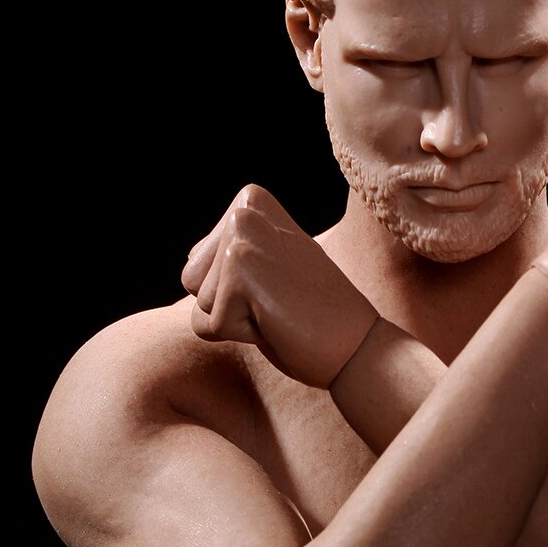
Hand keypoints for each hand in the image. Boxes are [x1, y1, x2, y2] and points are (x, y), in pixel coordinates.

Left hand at [181, 184, 378, 387]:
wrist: (358, 345)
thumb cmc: (314, 314)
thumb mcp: (269, 267)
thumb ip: (230, 256)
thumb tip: (189, 260)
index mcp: (250, 201)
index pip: (197, 263)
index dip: (232, 292)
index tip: (277, 288)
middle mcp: (244, 211)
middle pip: (191, 280)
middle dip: (227, 306)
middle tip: (278, 301)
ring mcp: (242, 240)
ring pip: (198, 303)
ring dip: (235, 321)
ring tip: (280, 309)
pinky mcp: (240, 274)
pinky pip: (208, 326)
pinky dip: (241, 336)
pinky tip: (279, 322)